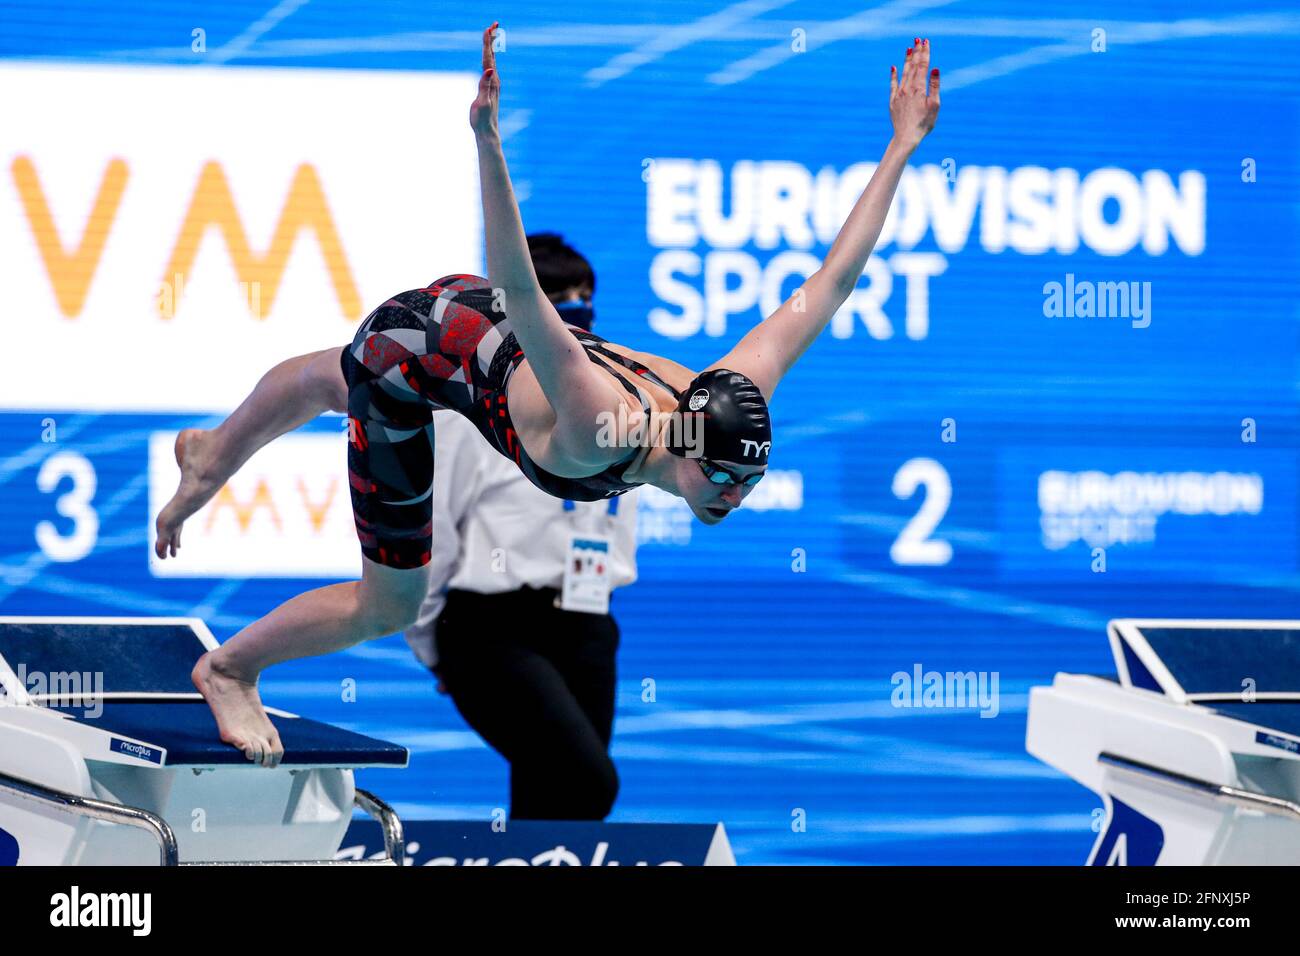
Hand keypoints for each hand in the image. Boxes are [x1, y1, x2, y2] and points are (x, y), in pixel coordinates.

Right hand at [469, 21, 500, 138]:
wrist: (487, 131)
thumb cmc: (482, 119)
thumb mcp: (482, 102)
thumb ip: (485, 85)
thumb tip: (490, 69)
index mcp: (492, 82)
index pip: (489, 58)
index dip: (488, 43)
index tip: (489, 28)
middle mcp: (495, 81)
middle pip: (492, 56)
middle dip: (492, 39)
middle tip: (493, 24)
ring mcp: (493, 84)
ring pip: (491, 61)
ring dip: (491, 47)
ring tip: (491, 34)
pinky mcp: (490, 89)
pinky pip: (489, 68)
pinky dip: (489, 58)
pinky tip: (489, 57)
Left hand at [890, 37, 939, 149]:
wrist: (906, 137)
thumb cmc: (924, 123)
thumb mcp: (934, 105)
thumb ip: (934, 86)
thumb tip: (935, 68)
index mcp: (919, 88)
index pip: (922, 66)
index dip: (925, 52)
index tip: (926, 41)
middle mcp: (907, 88)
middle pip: (913, 66)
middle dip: (916, 52)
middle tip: (917, 39)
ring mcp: (899, 94)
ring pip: (903, 73)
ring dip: (906, 60)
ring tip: (908, 48)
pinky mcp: (893, 102)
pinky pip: (893, 85)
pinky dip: (894, 75)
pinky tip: (893, 67)